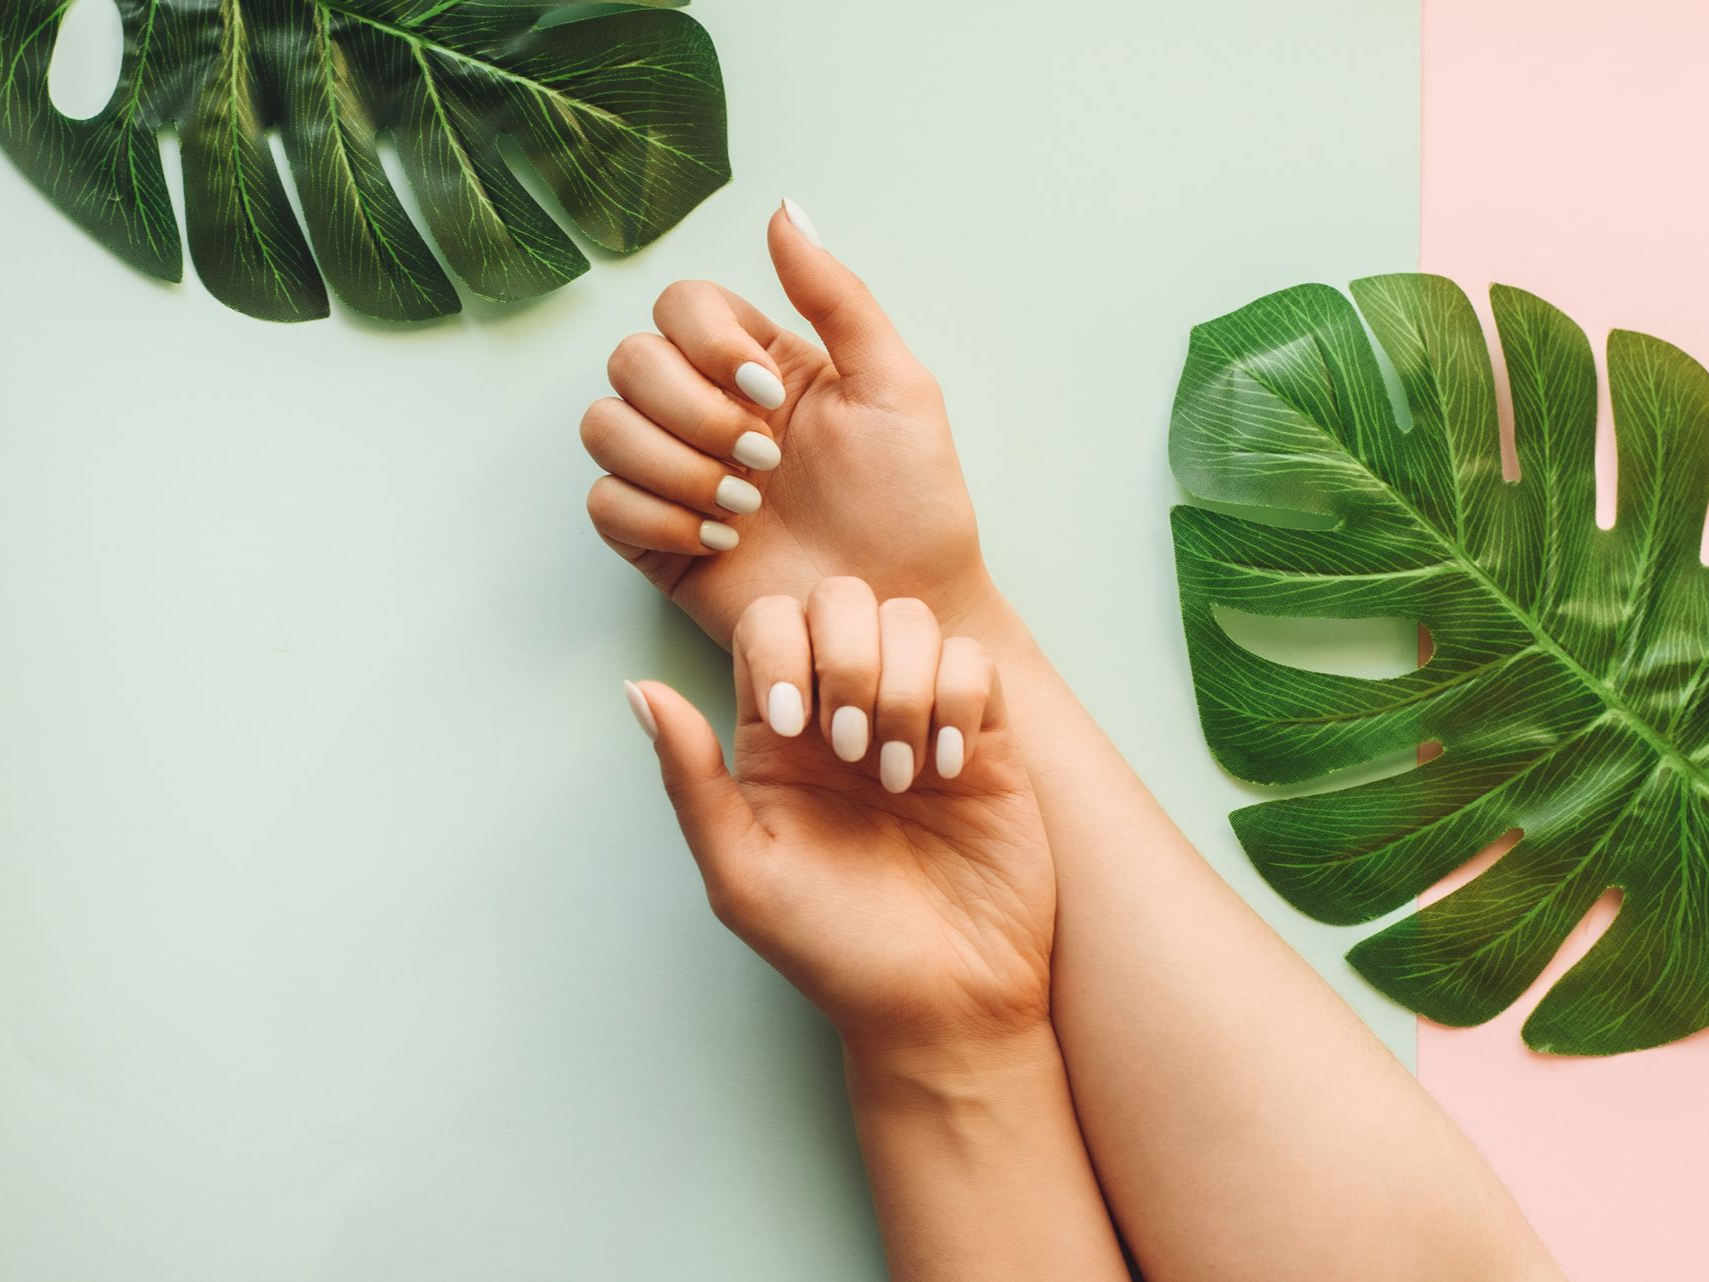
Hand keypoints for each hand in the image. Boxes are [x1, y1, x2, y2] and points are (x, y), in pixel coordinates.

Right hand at [583, 201, 994, 647]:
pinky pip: (603, 503)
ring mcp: (675, 474)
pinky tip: (718, 543)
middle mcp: (706, 410)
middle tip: (765, 464)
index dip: (707, 342)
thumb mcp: (896, 385)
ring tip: (745, 512)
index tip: (770, 395)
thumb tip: (781, 208)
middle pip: (630, 360)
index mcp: (758, 363)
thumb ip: (837, 295)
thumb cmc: (913, 503)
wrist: (902, 608)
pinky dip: (656, 519)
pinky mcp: (655, 540)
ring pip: (603, 426)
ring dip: (673, 466)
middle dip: (694, 412)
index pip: (680, 305)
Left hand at [625, 577, 1052, 1058]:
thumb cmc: (832, 951)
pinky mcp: (984, 737)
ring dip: (906, 688)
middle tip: (854, 751)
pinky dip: (961, 702)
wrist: (942, 1005)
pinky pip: (975, 662)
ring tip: (908, 777)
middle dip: (849, 660)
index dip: (785, 652)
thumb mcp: (742, 875)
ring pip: (911, 619)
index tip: (802, 732)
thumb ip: (690, 779)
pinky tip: (950, 770)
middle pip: (842, 598)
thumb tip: (637, 689)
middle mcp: (845, 707)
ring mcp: (918, 716)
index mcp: (777, 732)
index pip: (770, 624)